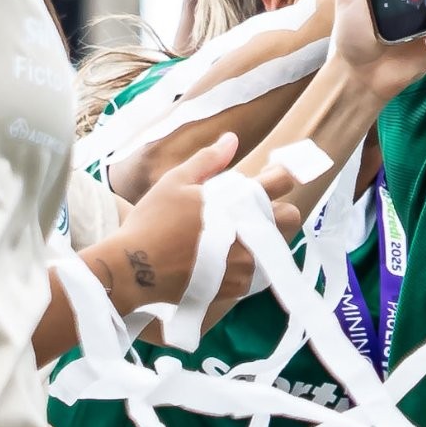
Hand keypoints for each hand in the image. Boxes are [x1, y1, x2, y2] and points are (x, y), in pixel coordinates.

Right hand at [98, 133, 278, 331]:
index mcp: (238, 203)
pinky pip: (259, 273)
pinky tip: (228, 257)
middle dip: (279, 210)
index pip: (281, 182)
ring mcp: (245, 264)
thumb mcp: (176, 181)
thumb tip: (232, 139)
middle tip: (255, 210)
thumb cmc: (152, 221)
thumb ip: (209, 160)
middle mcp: (249, 234)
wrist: (134, 269)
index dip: (282, 175)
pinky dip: (250, 263)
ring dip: (264, 238)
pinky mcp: (236, 287)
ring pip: (276, 247)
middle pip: (291, 217)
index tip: (276, 176)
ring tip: (238, 235)